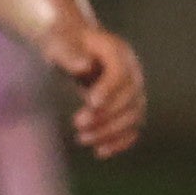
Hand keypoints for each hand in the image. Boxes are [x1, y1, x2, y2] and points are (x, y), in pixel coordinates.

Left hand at [37, 13, 144, 155]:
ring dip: (111, 131)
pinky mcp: (129, 108)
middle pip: (129, 97)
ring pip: (133, 115)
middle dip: (106, 114)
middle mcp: (132, 72)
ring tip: (82, 138)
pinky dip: (121, 141)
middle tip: (77, 124)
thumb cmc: (65, 43)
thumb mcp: (61, 42)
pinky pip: (133, 127)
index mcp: (118, 52)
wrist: (75, 46)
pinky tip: (100, 152)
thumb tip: (84, 67)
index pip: (120, 73)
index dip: (109, 89)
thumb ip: (69, 53)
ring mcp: (134, 91)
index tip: (91, 102)